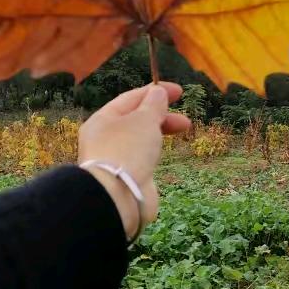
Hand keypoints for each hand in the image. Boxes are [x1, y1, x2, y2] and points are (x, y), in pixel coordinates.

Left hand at [78, 82, 190, 240]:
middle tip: (185, 120)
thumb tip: (157, 92)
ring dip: (160, 132)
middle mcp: (105, 138)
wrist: (117, 196)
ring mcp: (115, 158)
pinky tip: (163, 154)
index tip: (179, 92)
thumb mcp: (144, 119)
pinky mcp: (125, 176)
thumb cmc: (128, 149)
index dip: (155, 92)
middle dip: (162, 115)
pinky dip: (154, 151)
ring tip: (181, 131)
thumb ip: (154, 104)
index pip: (131, 99)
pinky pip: (142, 157)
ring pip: (140, 138)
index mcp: (103, 120)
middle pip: (136, 119)